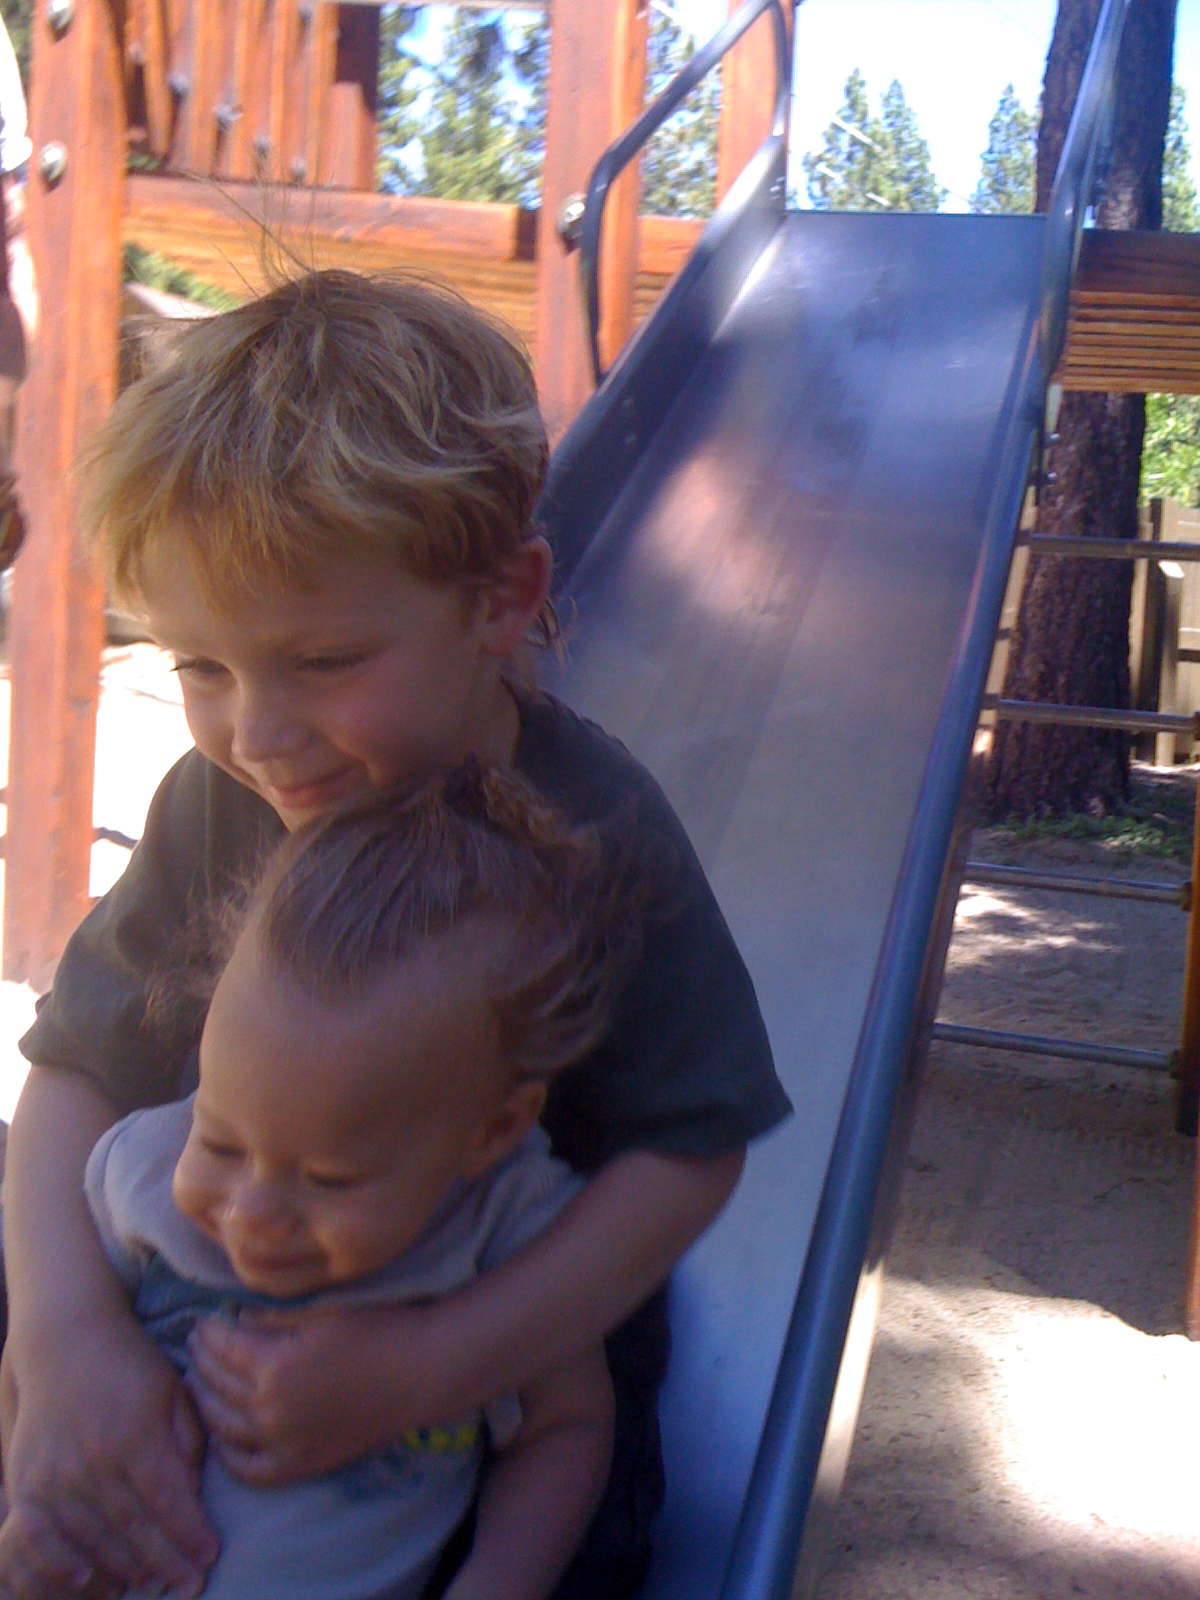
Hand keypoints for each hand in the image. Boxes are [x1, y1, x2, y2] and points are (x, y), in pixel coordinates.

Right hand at [1, 1312, 218, 1596]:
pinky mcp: (26, 1486)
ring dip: (128, 1569)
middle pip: (135, 1530)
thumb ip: (187, 1441)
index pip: (167, 1501)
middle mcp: (90, 1462)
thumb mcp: (173, 1389)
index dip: (189, 1535)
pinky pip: (43, 1541)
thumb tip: (191, 1493)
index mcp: (133, 1436)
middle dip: (167, 1562)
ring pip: (95, 1541)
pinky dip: (64, 1567)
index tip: (210, 1556)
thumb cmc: (129, 1364)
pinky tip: (90, 1581)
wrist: (63, 1340)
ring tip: (156, 1584)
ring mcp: (54, 1478)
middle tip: (193, 1584)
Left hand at [186, 1302, 436, 1485]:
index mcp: (272, 1367)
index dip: (208, 1332)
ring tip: (200, 1382)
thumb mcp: (320, 1310)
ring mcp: (284, 1444)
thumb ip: (271, 1317)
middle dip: (201, 1362)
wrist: (420, 1372)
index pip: (222, 1348)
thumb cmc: (375, 1329)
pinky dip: (228, 1456)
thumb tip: (234, 1319)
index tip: (200, 1320)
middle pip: (217, 1386)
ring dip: (205, 1403)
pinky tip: (222, 1438)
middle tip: (195, 1345)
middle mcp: (269, 1411)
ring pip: (224, 1428)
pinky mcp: (301, 1464)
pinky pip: (250, 1471)